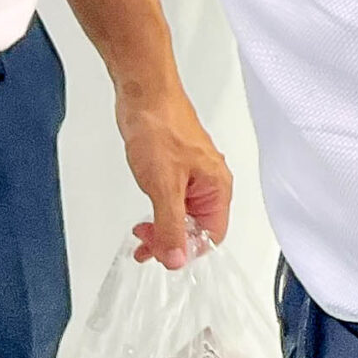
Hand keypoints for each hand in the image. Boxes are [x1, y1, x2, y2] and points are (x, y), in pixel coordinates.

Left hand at [117, 79, 229, 268]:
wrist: (145, 99)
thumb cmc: (161, 130)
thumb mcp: (164, 187)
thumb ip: (170, 226)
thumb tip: (177, 258)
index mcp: (217, 187)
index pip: (212, 235)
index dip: (187, 250)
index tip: (161, 254)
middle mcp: (210, 183)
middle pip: (199, 228)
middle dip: (171, 241)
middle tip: (145, 245)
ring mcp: (194, 176)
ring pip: (185, 216)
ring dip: (163, 229)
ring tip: (140, 234)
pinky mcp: (178, 170)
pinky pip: (175, 202)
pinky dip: (159, 215)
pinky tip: (145, 218)